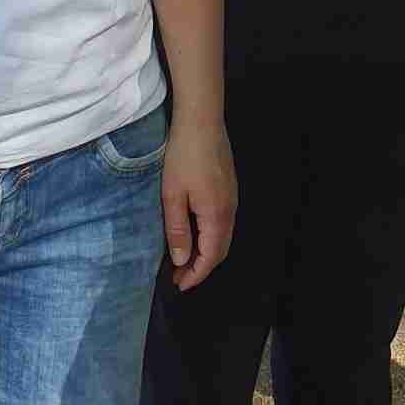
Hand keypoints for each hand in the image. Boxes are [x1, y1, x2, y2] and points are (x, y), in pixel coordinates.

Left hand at [160, 114, 235, 291]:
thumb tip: (181, 259)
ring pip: (223, 235)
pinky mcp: (229, 186)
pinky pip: (224, 221)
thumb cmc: (183, 156)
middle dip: (201, 267)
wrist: (202, 119)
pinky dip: (211, 235)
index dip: (195, 275)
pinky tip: (195, 231)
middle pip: (221, 250)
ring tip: (184, 256)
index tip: (178, 285)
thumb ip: (178, 230)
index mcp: (216, 215)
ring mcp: (232, 196)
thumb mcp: (172, 195)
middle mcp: (230, 209)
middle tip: (179, 275)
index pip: (210, 257)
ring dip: (206, 251)